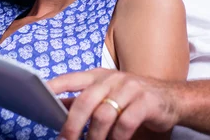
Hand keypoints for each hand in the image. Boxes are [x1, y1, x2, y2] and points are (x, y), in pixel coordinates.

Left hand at [48, 68, 179, 139]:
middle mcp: (112, 79)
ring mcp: (130, 88)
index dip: (54, 87)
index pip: (71, 78)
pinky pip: (125, 123)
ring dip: (94, 137)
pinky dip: (116, 138)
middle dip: (72, 126)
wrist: (172, 99)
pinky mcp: (146, 101)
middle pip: (85, 101)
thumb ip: (82, 100)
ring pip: (104, 114)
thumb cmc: (133, 99)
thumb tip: (54, 108)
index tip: (37, 97)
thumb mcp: (106, 95)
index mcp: (98, 76)